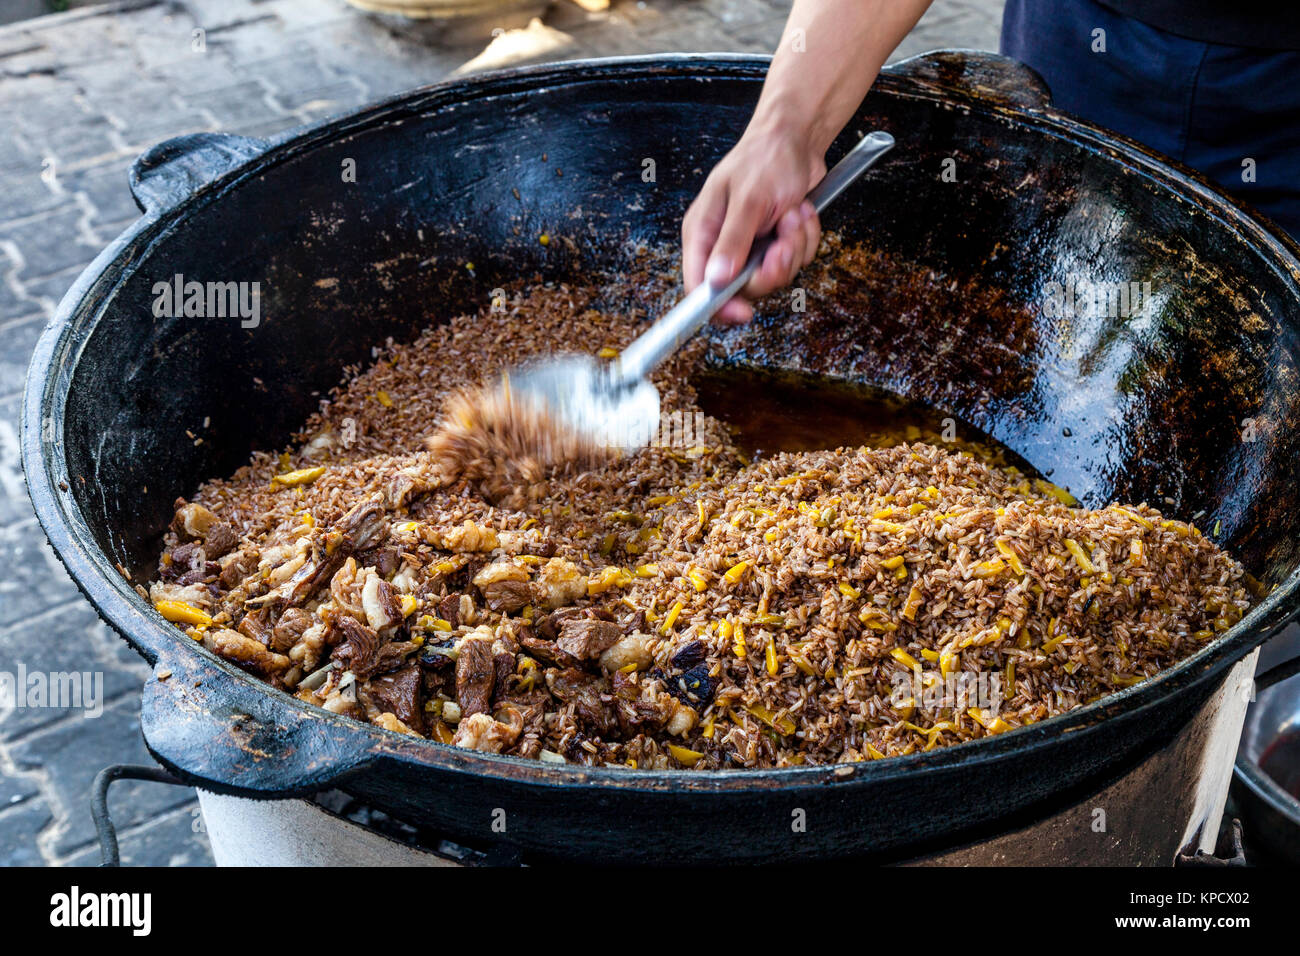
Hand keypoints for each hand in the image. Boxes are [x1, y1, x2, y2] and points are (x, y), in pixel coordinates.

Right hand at [681, 123, 825, 323]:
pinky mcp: (775, 243)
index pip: (699, 285)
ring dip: (794, 246)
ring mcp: (751, 245)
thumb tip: (716, 279)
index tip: (744, 312)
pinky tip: (800, 213)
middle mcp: (724, 243)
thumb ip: (733, 241)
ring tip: (792, 214)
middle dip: (773, 266)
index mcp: (703, 232)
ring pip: (775, 275)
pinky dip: (805, 238)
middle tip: (783, 241)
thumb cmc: (765, 158)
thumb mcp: (749, 199)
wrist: (797, 139)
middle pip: (745, 287)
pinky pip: (794, 261)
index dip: (719, 305)